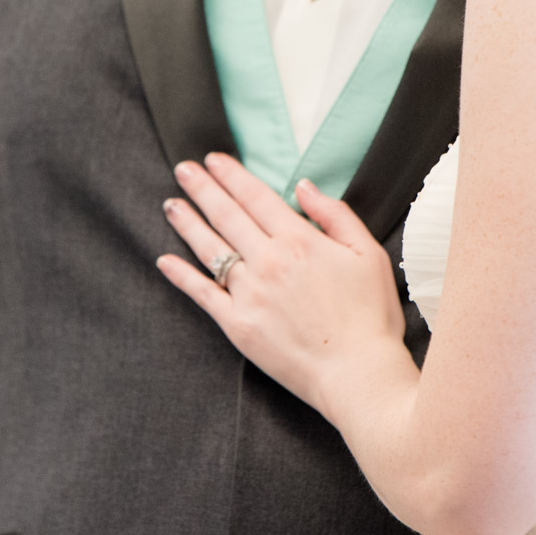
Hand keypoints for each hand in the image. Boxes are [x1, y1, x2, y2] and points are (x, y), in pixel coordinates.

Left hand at [157, 153, 407, 414]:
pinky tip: (165, 261)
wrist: (357, 375)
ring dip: (187, 223)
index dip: (232, 175)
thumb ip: (335, 215)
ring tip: (170, 204)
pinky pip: (202, 294)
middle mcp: (268, 262)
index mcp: (299, 241)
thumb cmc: (370, 316)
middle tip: (182, 169)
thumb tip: (304, 186)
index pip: (256, 197)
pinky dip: (181, 276)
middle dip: (202, 189)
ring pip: (210, 250)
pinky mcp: (238, 325)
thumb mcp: (369, 254)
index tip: (213, 159)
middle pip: (227, 216)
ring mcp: (249, 294)